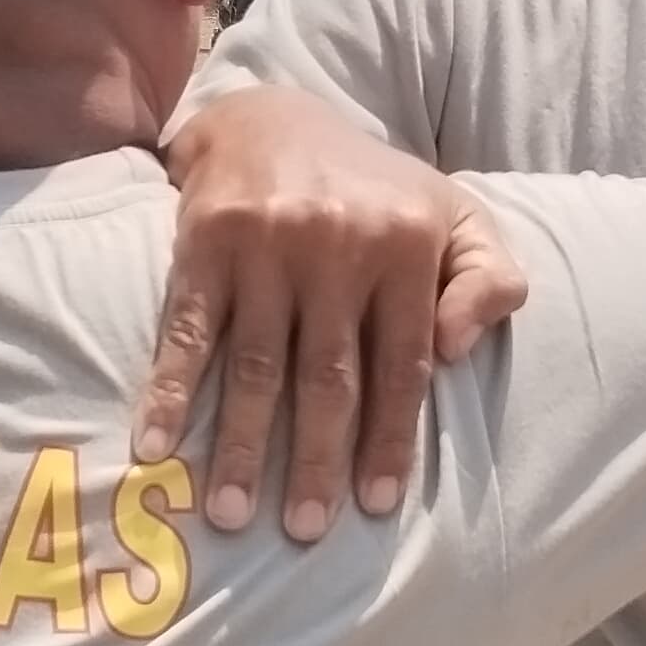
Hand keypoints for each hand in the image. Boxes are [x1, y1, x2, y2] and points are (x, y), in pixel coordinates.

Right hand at [147, 87, 530, 538]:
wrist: (271, 116)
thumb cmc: (374, 190)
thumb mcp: (456, 217)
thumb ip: (491, 279)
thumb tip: (459, 350)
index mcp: (406, 243)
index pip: (402, 363)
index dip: (389, 440)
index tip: (375, 505)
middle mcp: (338, 241)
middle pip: (327, 375)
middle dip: (315, 460)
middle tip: (304, 530)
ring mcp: (267, 241)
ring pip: (258, 364)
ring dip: (240, 446)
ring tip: (234, 515)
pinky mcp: (206, 239)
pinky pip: (188, 330)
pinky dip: (169, 391)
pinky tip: (154, 445)